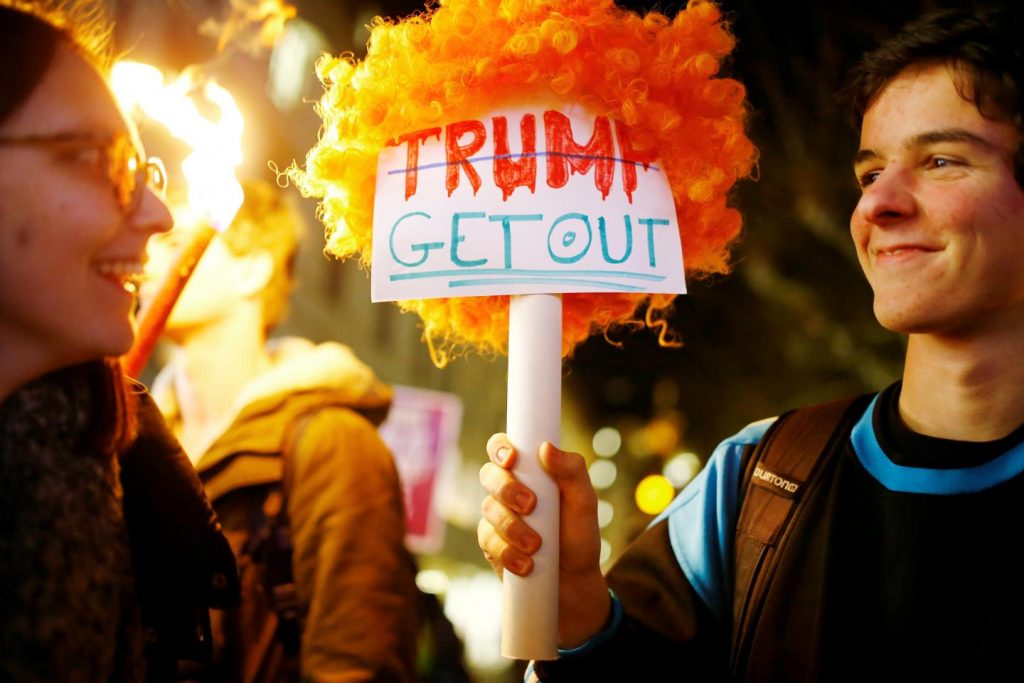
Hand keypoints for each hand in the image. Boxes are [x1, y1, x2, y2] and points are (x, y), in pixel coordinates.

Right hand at [478, 434, 610, 646]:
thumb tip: (546, 448)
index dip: (501, 447)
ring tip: (537, 546)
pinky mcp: (491, 544)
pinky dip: (508, 552)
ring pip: (489, 509)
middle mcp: (509, 490)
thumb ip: (572, 471)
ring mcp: (497, 517)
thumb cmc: (579, 536)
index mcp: (530, 472)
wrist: (573, 584)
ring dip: (513, 527)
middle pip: (489, 474)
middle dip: (507, 489)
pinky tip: (526, 564)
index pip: (503, 447)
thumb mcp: (584, 502)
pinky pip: (488, 540)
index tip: (512, 459)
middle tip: (531, 506)